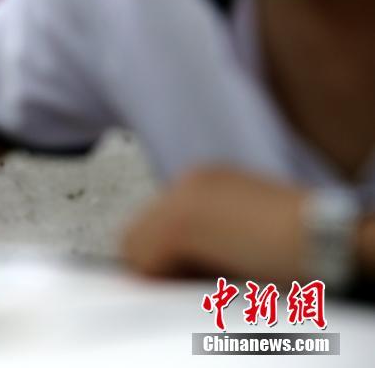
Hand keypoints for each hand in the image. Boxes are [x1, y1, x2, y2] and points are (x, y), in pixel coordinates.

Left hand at [122, 167, 307, 284]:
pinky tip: (209, 288)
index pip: (153, 222)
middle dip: (155, 266)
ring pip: (136, 250)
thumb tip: (172, 267)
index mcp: (204, 180)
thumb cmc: (304, 243)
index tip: (186, 279)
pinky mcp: (181, 224)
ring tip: (206, 288)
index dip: (164, 258)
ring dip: (163, 275)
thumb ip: (208, 238)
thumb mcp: (245, 232)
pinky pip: (148, 266)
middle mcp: (188, 182)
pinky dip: (169, 285)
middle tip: (191, 288)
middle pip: (136, 233)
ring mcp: (181, 199)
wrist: (331, 238)